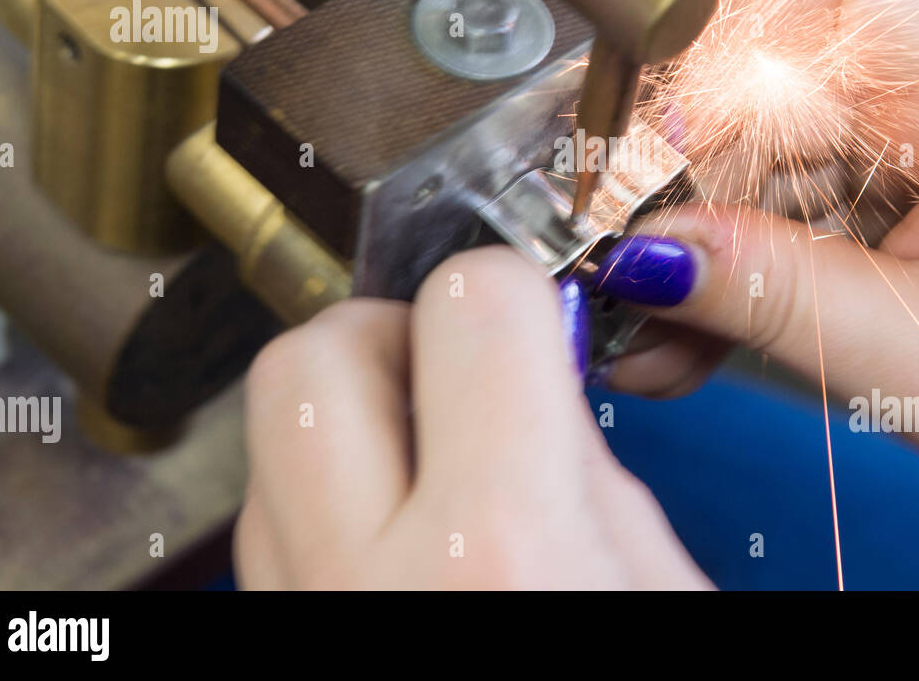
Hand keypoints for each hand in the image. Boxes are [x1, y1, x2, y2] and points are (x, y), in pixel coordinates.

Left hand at [234, 246, 708, 588]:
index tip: (530, 311)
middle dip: (395, 331)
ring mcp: (299, 610)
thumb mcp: (656, 581)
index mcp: (499, 548)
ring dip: (355, 409)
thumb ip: (581, 453)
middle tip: (462, 374)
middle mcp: (366, 578)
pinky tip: (401, 522)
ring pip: (271, 431)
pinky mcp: (269, 629)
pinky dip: (326, 487)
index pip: (470, 303)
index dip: (514, 288)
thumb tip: (527, 356)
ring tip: (435, 455)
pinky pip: (262, 515)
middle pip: (315, 354)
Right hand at [594, 0, 918, 561]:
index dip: (712, 42)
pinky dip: (754, 253)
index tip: (643, 156)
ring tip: (664, 339)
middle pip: (773, 66)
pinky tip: (709, 327)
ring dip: (708, 234)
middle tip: (629, 282)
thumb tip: (641, 250)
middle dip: (685, 178)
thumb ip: (772, 299)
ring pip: (769, 135)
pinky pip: (804, 181)